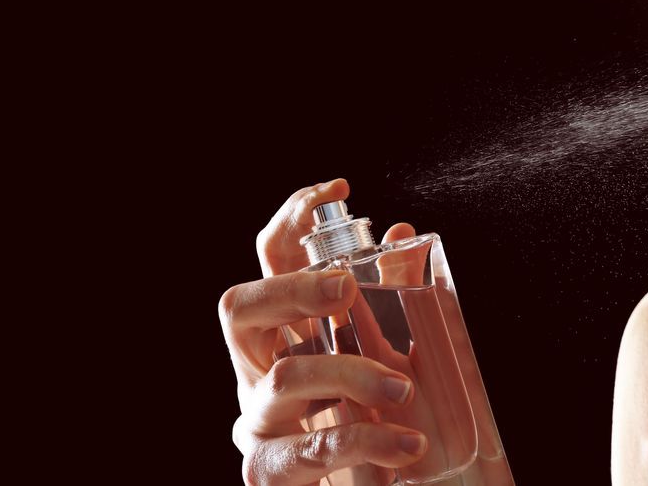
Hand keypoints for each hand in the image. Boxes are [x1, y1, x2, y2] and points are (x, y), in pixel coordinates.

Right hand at [220, 178, 427, 485]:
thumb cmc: (355, 410)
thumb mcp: (372, 349)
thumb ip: (386, 295)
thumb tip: (403, 234)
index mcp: (280, 328)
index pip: (269, 260)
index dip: (292, 219)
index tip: (336, 190)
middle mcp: (256, 365)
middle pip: (240, 307)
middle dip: (293, 289)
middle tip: (345, 289)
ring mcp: (257, 417)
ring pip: (286, 376)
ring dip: (353, 372)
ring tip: (404, 388)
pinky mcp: (268, 469)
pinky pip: (311, 449)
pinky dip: (366, 442)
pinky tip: (406, 446)